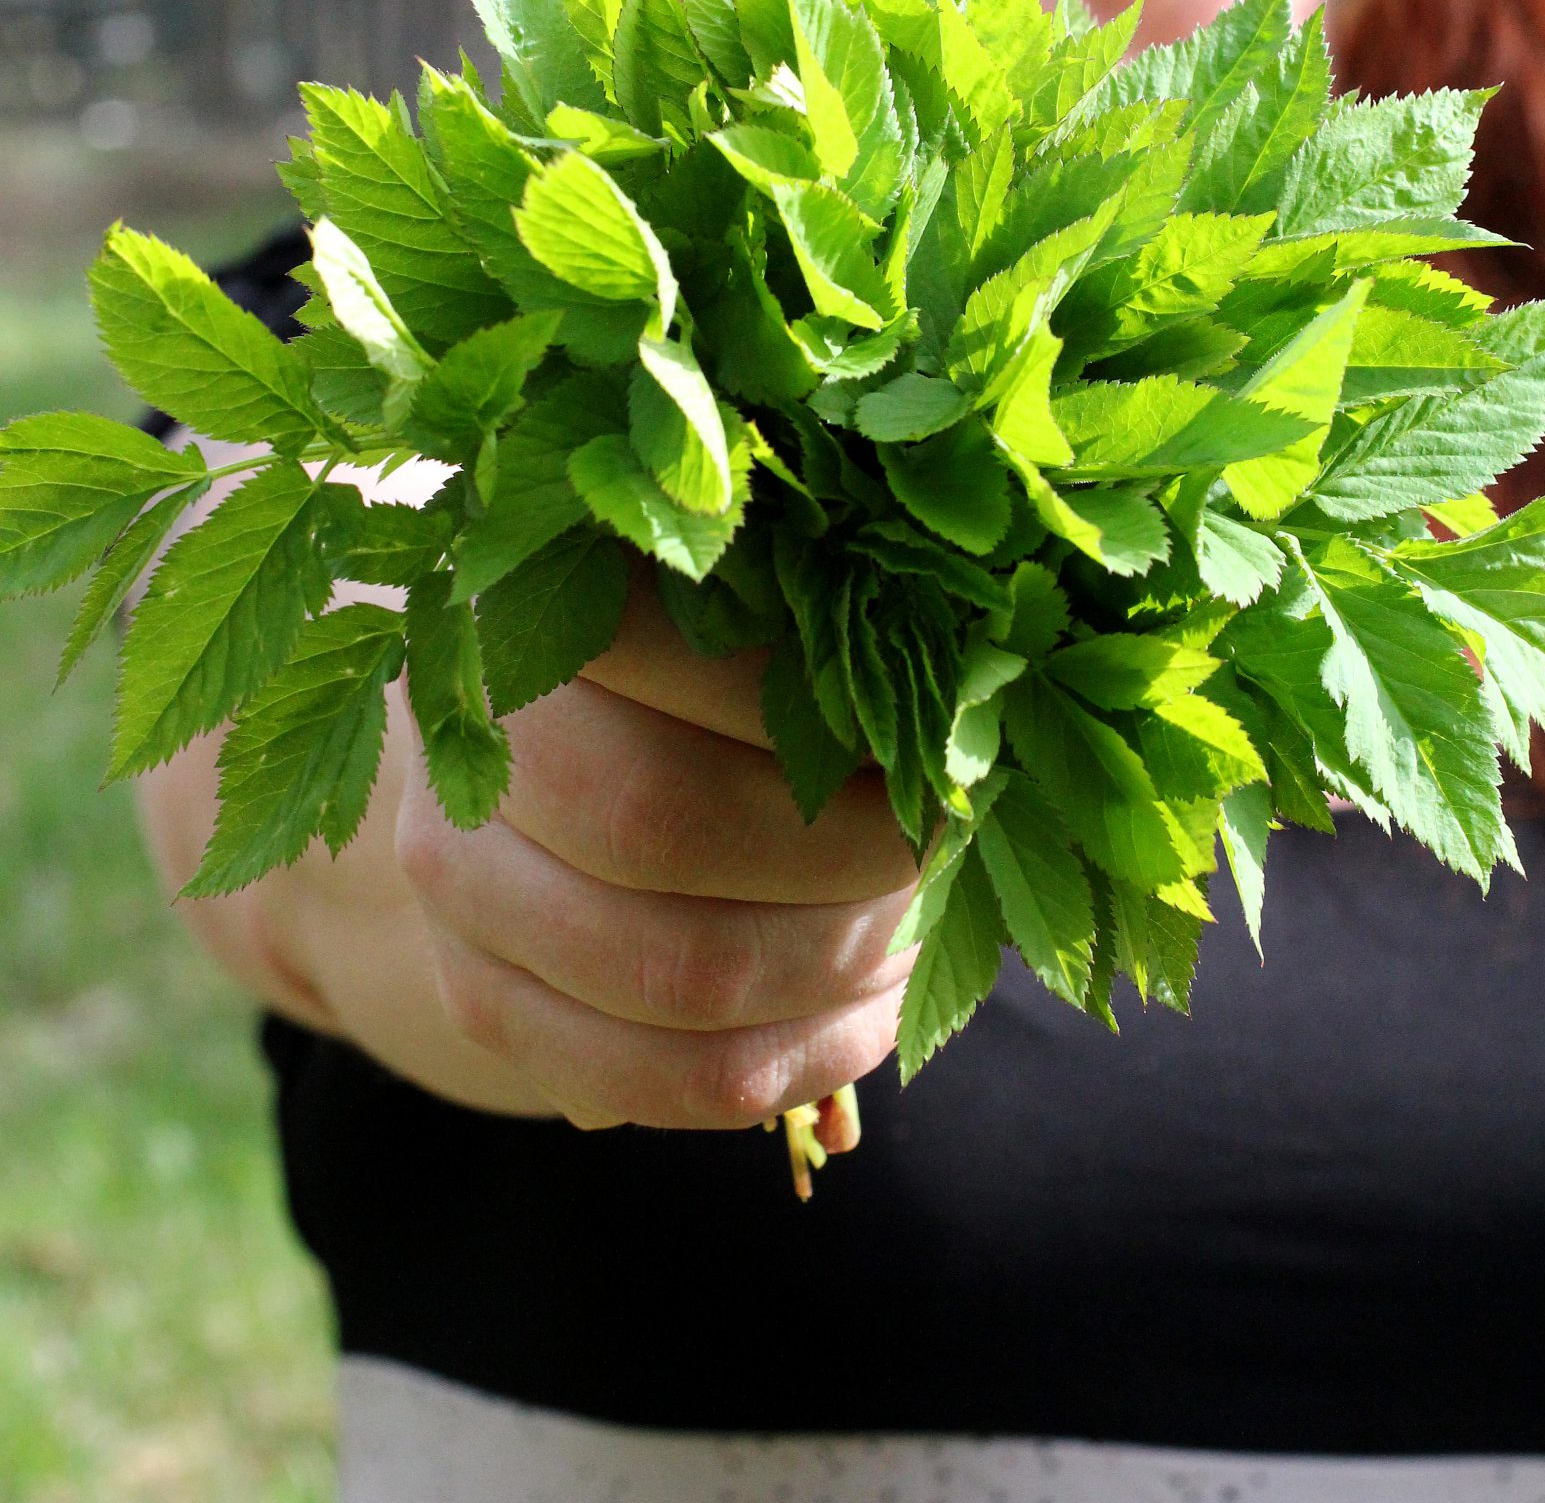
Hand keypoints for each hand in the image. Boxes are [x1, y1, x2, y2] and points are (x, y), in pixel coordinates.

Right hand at [393, 575, 919, 1131]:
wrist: (526, 764)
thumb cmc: (680, 666)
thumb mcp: (729, 616)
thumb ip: (801, 631)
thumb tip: (942, 701)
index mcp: (531, 608)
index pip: (674, 654)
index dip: (813, 702)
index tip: (920, 728)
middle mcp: (472, 746)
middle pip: (671, 818)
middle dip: (847, 850)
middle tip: (938, 845)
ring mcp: (457, 890)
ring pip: (680, 972)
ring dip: (840, 965)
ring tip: (915, 932)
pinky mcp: (479, 1004)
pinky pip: (660, 1081)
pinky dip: (800, 1061)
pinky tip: (867, 1016)